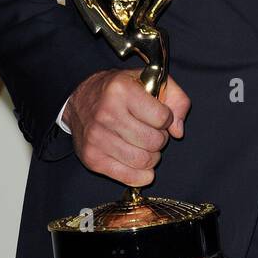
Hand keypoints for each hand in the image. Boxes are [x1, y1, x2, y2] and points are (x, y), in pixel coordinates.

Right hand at [62, 67, 190, 186]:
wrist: (80, 101)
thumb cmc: (119, 90)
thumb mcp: (151, 80)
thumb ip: (176, 99)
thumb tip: (178, 131)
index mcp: (121, 90)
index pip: (162, 118)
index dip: (166, 119)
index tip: (159, 116)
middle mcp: (106, 113)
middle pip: (154, 142)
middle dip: (160, 139)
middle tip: (152, 132)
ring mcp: (97, 137)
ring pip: (143, 161)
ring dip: (151, 157)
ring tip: (144, 145)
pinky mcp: (92, 157)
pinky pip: (128, 176)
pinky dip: (141, 175)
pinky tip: (141, 165)